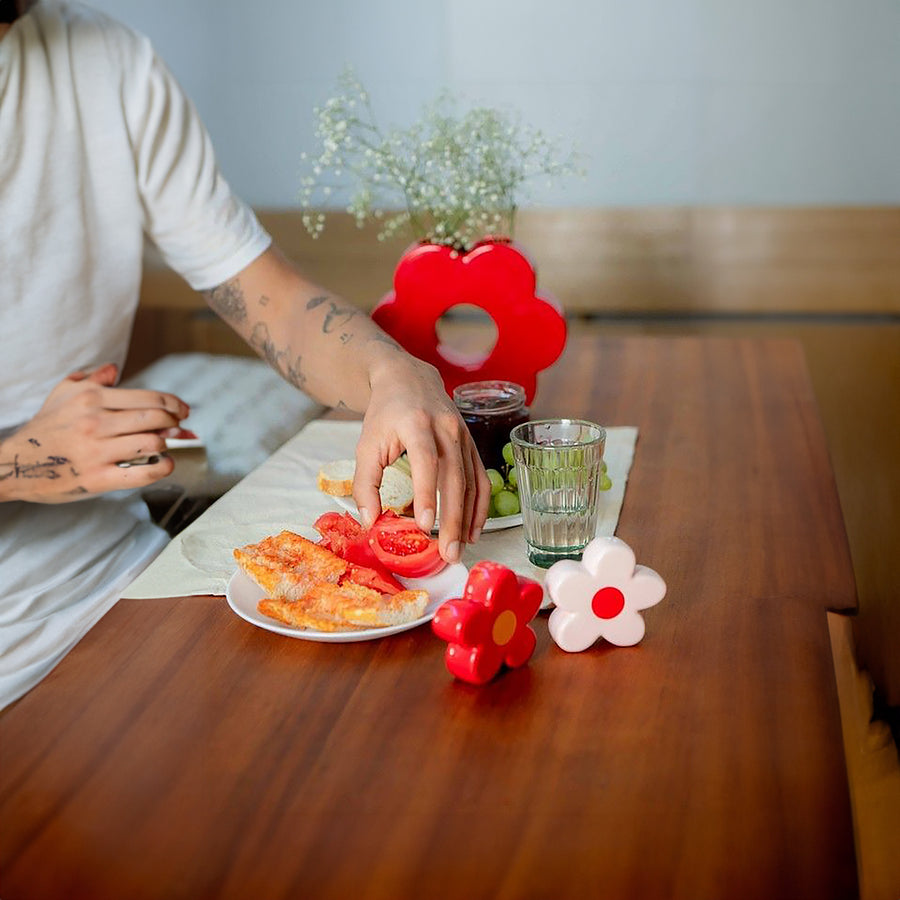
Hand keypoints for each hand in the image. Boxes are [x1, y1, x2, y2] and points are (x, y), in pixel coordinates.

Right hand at [0, 363, 189, 502]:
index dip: (173, 404)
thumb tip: (115, 369)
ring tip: (164, 446)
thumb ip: (92, 378)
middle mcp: (96, 422)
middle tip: (178, 428)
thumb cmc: (45, 429)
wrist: (15, 463)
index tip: (182, 411)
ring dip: (166, 444)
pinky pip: (142, 473)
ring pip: (152, 442)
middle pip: (155, 418)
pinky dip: (161, 468)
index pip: (148, 398)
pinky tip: (165, 464)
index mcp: (92, 399)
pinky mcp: (98, 478)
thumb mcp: (63, 394)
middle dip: (174, 423)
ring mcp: (97, 451)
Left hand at [352, 357, 490, 562]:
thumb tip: (370, 521)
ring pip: (472, 482)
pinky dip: (480, 506)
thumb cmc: (385, 414)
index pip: (426, 460)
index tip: (424, 524)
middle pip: (454, 477)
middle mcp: (446, 428)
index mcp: (416, 424)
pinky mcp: (472, 445)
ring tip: (460, 547)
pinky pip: (481, 479)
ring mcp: (464, 436)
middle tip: (448, 551)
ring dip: (468, 518)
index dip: (427, 492)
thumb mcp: (365, 444)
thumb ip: (365, 483)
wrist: (408, 380)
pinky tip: (473, 528)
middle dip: (452, 518)